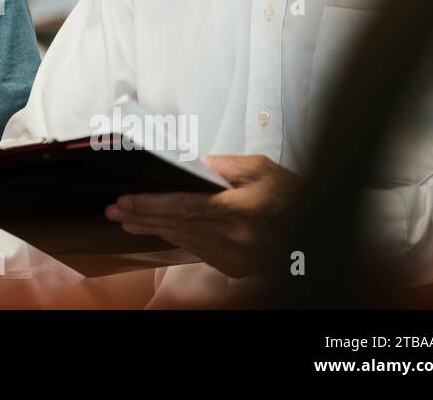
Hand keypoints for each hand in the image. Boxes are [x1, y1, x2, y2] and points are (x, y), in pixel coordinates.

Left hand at [103, 154, 301, 277]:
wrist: (318, 229)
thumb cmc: (291, 196)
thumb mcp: (259, 169)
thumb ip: (222, 165)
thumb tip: (188, 163)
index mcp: (241, 211)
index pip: (185, 207)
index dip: (152, 204)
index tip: (126, 201)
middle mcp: (236, 239)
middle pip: (178, 225)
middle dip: (142, 216)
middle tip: (114, 210)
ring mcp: (235, 258)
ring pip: (183, 239)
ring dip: (153, 228)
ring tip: (126, 219)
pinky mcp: (235, 267)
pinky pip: (196, 249)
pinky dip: (175, 237)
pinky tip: (157, 230)